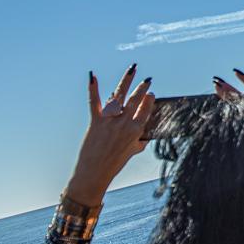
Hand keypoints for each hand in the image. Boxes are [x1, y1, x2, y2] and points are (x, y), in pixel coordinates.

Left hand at [66, 65, 153, 205]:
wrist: (93, 174)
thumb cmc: (113, 164)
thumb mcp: (132, 152)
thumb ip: (139, 139)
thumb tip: (145, 132)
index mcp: (136, 131)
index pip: (146, 110)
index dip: (149, 100)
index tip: (151, 94)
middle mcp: (124, 123)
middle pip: (136, 99)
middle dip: (142, 87)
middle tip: (147, 80)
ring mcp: (110, 121)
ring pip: (119, 95)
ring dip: (127, 80)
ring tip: (133, 69)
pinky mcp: (95, 121)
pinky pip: (94, 102)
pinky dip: (92, 88)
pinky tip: (92, 76)